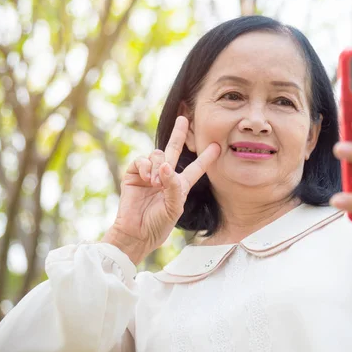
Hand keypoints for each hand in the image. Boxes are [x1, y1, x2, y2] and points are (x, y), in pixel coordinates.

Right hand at [103, 116, 219, 263]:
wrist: (136, 233)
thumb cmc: (158, 225)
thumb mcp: (173, 208)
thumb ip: (173, 186)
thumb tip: (165, 165)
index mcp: (180, 185)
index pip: (196, 168)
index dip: (206, 158)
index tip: (217, 146)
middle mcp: (166, 176)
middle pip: (174, 149)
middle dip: (179, 133)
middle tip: (183, 118)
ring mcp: (150, 174)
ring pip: (158, 155)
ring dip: (158, 165)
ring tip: (155, 183)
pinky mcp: (134, 174)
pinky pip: (142, 160)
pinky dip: (146, 166)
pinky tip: (147, 178)